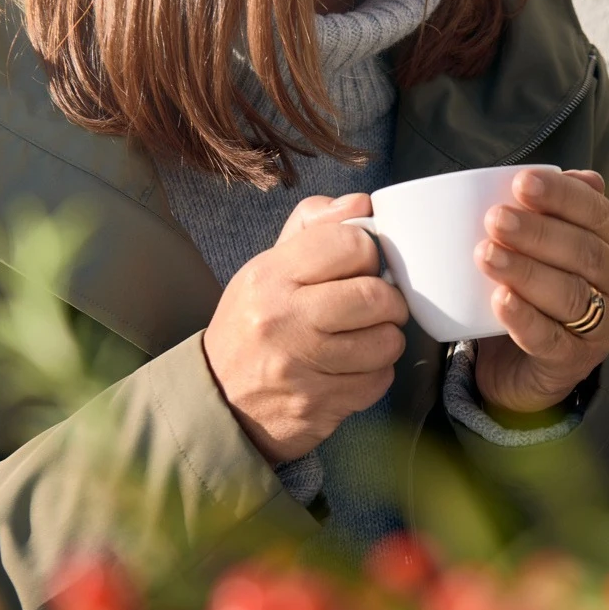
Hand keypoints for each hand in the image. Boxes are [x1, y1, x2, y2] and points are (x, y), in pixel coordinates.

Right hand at [204, 194, 408, 463]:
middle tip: (377, 306)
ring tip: (364, 337)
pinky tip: (352, 369)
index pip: (350, 244)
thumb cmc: (255, 324)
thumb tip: (362, 204)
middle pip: (376, 295)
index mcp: (270, 276)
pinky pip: (380, 380)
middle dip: (389, 300)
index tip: (362, 266)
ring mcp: (301, 367)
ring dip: (386, 339)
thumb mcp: (269, 267)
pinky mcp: (319, 405)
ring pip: (387, 342)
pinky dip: (376, 374)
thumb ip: (315, 228)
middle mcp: (283, 320)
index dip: (368, 253)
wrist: (219, 400)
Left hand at [473, 168, 608, 413]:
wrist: (516, 366)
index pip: (597, 213)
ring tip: (486, 254)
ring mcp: (598, 327)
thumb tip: (550, 173)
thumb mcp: (530, 249)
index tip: (521, 182)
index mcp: (607, 246)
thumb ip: (535, 212)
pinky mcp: (572, 363)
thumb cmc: (526, 293)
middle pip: (585, 253)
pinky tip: (500, 300)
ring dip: (527, 271)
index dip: (563, 195)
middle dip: (538, 232)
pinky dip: (524, 318)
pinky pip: (551, 340)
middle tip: (494, 218)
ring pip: (570, 295)